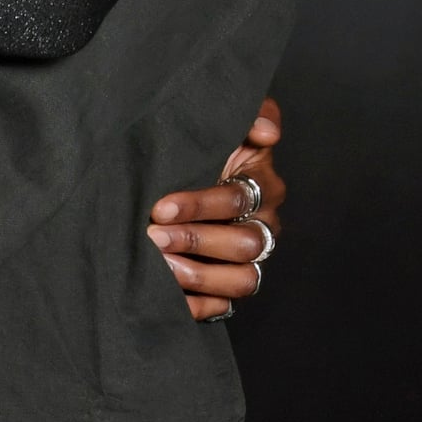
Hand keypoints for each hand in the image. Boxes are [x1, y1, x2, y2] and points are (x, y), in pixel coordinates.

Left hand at [145, 95, 285, 321]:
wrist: (165, 192)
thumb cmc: (195, 154)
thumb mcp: (220, 127)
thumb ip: (251, 114)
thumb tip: (268, 132)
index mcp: (262, 187)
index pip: (239, 199)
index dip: (200, 205)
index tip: (162, 206)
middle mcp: (262, 227)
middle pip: (245, 243)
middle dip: (196, 239)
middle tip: (154, 236)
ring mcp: (248, 263)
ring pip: (243, 280)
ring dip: (200, 275)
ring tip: (162, 267)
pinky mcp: (229, 291)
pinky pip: (224, 308)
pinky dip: (198, 306)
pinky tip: (169, 297)